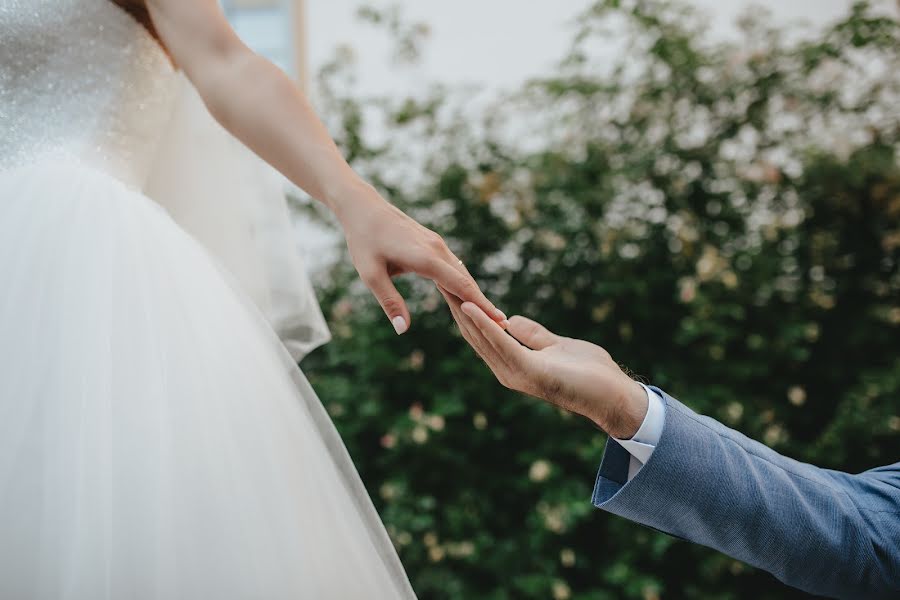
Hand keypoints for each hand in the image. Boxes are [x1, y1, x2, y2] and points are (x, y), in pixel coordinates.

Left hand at [336, 184, 505, 333]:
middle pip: (467, 280)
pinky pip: (453, 265)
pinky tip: (467, 294)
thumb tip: (403, 330)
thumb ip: (389, 301)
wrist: (363, 207)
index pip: (460, 285)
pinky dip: (463, 282)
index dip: (481, 305)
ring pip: (461, 272)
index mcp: (425, 258)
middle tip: (503, 325)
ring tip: (490, 314)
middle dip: (484, 303)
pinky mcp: (432, 242)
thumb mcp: (370, 274)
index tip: (499, 320)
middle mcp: (437, 249)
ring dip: (475, 293)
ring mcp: (436, 244)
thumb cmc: (364, 240)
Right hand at [441, 290, 646, 438]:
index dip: (466, 310)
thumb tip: (510, 320)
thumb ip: (533, 335)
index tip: (451, 285)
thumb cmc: (590, 373)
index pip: (481, 334)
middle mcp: (508, 372)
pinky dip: (486, 325)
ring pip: (482, 339)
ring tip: (447, 288)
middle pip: (474, 336)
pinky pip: (503, 344)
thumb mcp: (556, 345)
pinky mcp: (530, 372)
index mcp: (512, 364)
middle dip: (457, 308)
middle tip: (439, 280)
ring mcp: (516, 374)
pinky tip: (472, 307)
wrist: (614, 396)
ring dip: (464, 312)